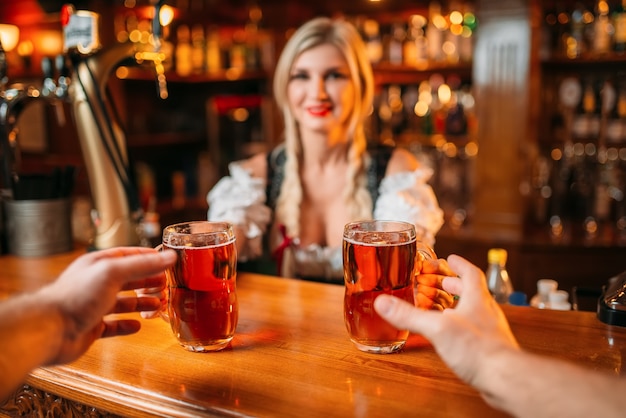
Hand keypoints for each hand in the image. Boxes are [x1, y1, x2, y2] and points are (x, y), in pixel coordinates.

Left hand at [43, 247, 176, 364]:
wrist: (50, 329)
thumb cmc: (75, 296)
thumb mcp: (113, 272)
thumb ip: (142, 265)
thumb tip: (169, 256)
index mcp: (98, 265)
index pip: (127, 256)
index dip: (147, 257)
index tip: (164, 260)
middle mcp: (95, 284)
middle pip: (126, 279)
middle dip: (146, 281)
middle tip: (164, 284)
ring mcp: (93, 306)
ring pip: (122, 303)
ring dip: (140, 303)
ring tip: (157, 304)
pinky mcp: (91, 328)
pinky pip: (113, 326)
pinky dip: (126, 325)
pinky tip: (137, 326)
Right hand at [375, 254, 519, 386]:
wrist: (504, 378)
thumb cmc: (479, 350)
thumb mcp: (437, 328)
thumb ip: (409, 315)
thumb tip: (384, 302)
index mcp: (477, 300)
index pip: (470, 274)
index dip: (459, 264)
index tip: (451, 258)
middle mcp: (486, 313)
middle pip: (472, 292)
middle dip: (455, 286)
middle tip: (442, 283)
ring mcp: (489, 331)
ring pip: (474, 312)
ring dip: (458, 307)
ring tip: (443, 309)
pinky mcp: (489, 349)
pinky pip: (474, 331)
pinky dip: (461, 328)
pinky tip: (451, 337)